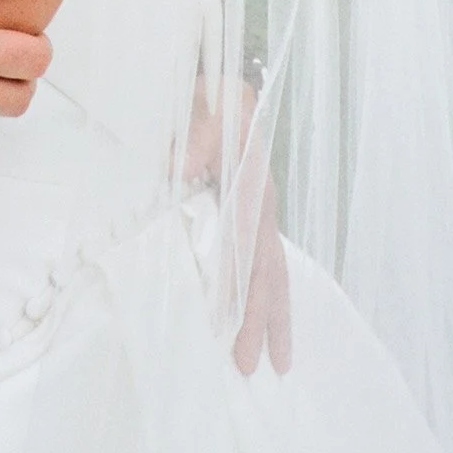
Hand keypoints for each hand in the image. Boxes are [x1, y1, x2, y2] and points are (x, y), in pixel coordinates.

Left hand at [187, 87, 292, 376]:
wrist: (213, 84)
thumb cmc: (205, 93)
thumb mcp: (204, 98)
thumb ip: (196, 130)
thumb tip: (182, 168)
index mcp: (250, 180)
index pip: (245, 244)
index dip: (240, 286)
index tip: (229, 327)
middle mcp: (259, 201)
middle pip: (266, 269)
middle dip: (263, 320)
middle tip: (254, 368)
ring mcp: (256, 209)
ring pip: (270, 271)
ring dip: (270, 317)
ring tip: (270, 363)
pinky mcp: (246, 212)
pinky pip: (260, 261)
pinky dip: (263, 297)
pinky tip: (258, 323)